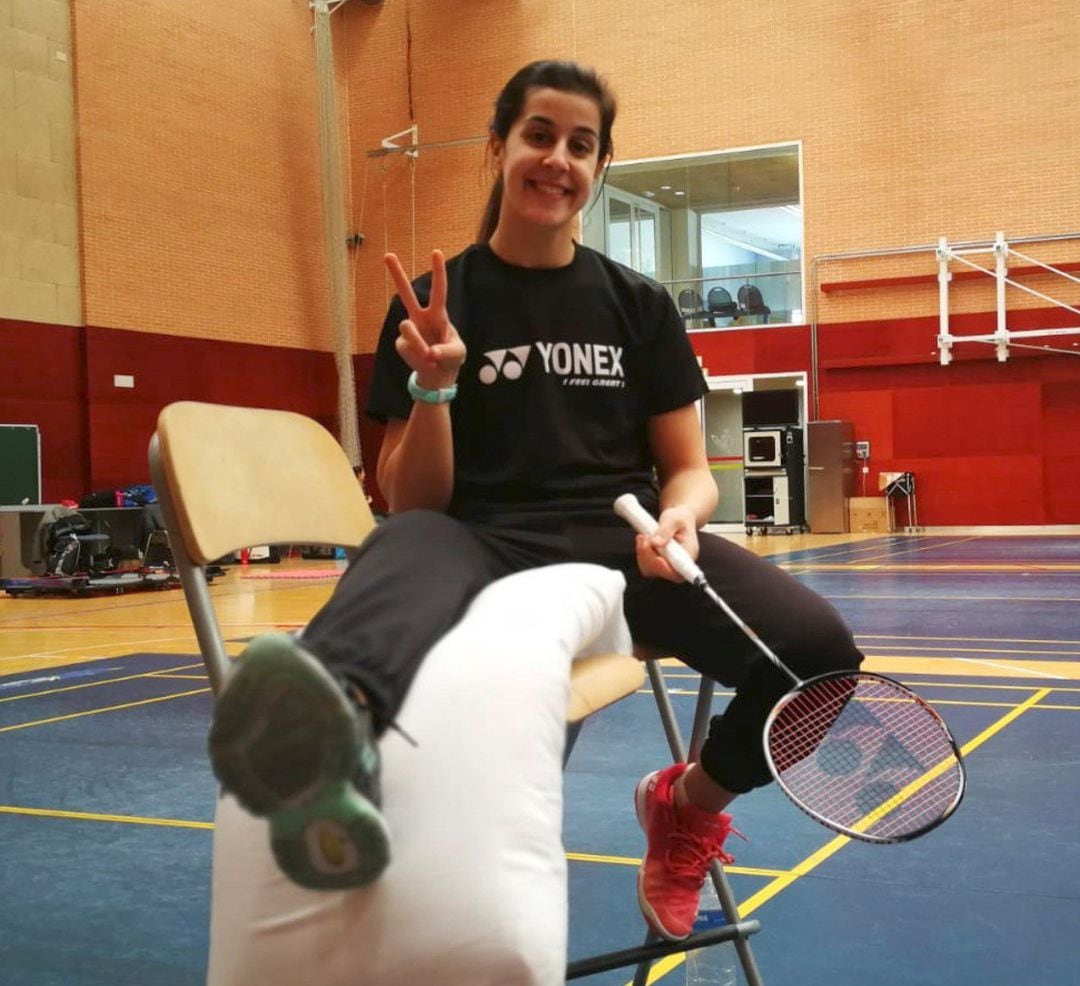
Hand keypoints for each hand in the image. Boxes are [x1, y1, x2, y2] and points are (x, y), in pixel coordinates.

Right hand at [385, 250, 465, 389]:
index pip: (439, 291)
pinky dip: (418, 357)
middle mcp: (421, 318)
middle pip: (406, 293)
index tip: (436, 252)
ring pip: (407, 327)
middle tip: (388, 254)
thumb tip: (429, 352)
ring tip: (430, 357)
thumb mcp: (457, 355)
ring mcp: (409, 330)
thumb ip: (446, 351)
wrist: (438, 375)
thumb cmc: (451, 358)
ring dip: (418, 343)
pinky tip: (425, 362)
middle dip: (397, 274)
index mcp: (438, 314)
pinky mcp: (401, 344)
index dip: (438, 272)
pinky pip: (407, 346)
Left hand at [634, 504, 699, 581]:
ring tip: (644, 536)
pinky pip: (646, 564)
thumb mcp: (674, 518)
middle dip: (649, 556)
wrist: (677, 518)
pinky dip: (641, 553)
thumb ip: (666, 530)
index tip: (658, 559)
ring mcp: (668, 564)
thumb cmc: (679, 518)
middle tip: (646, 538)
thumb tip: (655, 543)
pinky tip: (643, 540)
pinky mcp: (658, 562)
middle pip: (662, 572)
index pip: (678, 572)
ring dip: (643, 554)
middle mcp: (679, 563)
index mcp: (688, 554)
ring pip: (650, 569)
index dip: (666, 570)